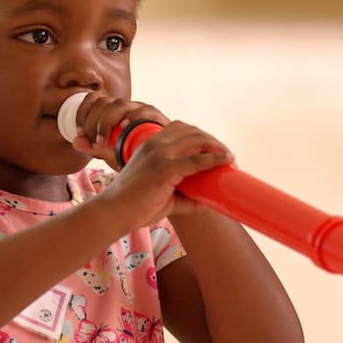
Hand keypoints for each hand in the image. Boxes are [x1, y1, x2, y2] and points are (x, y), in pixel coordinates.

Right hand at [70, 96, 234, 226]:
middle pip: (193, 131)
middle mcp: (155, 144)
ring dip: (217, 147)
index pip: (182, 129)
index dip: (202, 137)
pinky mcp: (164, 168)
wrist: (113, 213)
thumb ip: (184, 195)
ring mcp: (159, 154)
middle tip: (227, 157)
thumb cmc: (134, 206)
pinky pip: (196, 160)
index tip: (216, 151)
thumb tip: (209, 201)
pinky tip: (226, 161)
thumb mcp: (162, 195)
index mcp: (151, 145)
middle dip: (213, 141)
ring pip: (197, 140)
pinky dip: (214, 159)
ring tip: (229, 159)